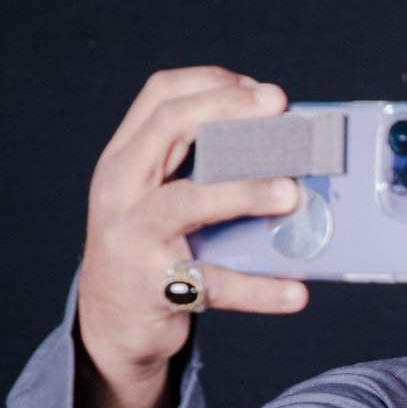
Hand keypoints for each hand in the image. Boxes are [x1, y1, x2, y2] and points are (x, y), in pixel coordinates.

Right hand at [75, 67, 308, 407]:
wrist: (110, 324)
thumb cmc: (151, 250)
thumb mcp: (159, 198)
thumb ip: (201, 169)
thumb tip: (286, 150)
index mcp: (124, 158)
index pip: (159, 96)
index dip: (212, 83)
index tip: (263, 92)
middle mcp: (119, 189)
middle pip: (168, 128)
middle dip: (228, 112)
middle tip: (282, 113)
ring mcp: (130, 237)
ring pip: (187, 202)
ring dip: (244, 193)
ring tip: (293, 195)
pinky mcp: (151, 287)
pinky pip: (213, 285)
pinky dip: (259, 290)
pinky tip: (296, 292)